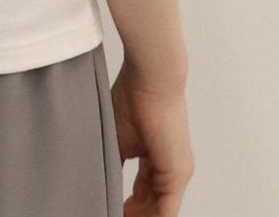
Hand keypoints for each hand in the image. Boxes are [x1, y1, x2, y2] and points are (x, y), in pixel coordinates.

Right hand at [111, 57, 194, 215]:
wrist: (152, 76)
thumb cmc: (132, 95)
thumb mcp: (116, 136)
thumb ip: (114, 161)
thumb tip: (101, 179)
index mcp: (156, 158)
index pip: (142, 192)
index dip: (127, 206)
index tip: (110, 208)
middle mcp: (170, 168)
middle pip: (151, 205)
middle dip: (132, 214)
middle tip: (110, 214)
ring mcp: (176, 172)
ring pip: (158, 211)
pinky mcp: (177, 173)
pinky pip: (165, 211)